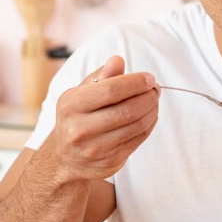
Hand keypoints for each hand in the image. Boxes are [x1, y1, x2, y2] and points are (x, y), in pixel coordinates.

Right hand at [47, 55, 158, 182]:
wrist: (66, 159)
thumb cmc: (77, 118)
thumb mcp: (81, 93)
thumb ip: (101, 76)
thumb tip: (117, 60)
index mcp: (71, 105)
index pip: (111, 90)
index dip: (135, 82)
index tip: (149, 78)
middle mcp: (80, 128)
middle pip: (128, 109)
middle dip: (148, 96)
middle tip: (155, 89)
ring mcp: (96, 148)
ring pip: (137, 125)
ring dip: (152, 110)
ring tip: (154, 100)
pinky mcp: (111, 161)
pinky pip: (138, 139)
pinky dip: (150, 124)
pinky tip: (149, 115)